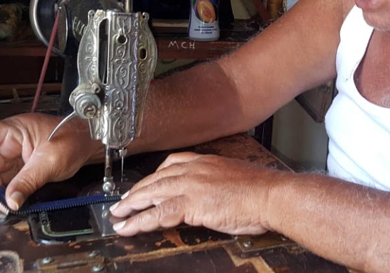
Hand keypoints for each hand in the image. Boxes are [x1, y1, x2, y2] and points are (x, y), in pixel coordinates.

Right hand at [0, 113, 100, 210]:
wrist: (87, 143)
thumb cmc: (73, 140)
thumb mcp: (52, 161)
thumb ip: (29, 182)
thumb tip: (10, 201)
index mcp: (12, 130)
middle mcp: (5, 143)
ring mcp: (8, 157)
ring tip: (3, 202)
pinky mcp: (14, 170)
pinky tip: (8, 202)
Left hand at [110, 153, 285, 235]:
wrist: (272, 195)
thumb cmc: (262, 191)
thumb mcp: (235, 180)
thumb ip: (217, 184)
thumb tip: (212, 196)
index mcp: (206, 161)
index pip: (171, 163)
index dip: (154, 175)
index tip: (145, 183)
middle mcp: (195, 169)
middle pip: (155, 178)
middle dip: (136, 191)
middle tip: (122, 202)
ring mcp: (191, 185)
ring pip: (151, 193)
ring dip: (131, 205)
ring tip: (118, 214)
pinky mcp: (191, 203)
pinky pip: (158, 213)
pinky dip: (140, 221)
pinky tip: (130, 227)